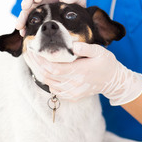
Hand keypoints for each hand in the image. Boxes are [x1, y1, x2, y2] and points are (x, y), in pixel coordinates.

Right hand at [15, 0, 84, 35]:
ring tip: (20, 26)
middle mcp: (41, 0)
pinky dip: (24, 27)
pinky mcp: (37, 21)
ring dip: (21, 17)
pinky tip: (23, 33)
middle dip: (25, 1)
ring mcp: (37, 11)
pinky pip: (27, 23)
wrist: (77, 21)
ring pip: (25, 11)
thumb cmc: (76, 7)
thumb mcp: (79, 0)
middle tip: (25, 8)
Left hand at [26, 42, 141, 105]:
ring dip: (38, 72)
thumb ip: (86, 48)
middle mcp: (73, 84)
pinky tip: (44, 71)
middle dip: (35, 64)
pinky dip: (47, 80)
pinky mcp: (72, 96)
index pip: (53, 68)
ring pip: (48, 84)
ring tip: (33, 60)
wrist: (113, 81)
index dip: (40, 60)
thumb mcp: (99, 51)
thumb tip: (73, 46)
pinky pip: (54, 90)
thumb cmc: (106, 63)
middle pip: (47, 76)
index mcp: (78, 71)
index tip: (32, 50)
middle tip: (28, 53)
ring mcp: (72, 92)